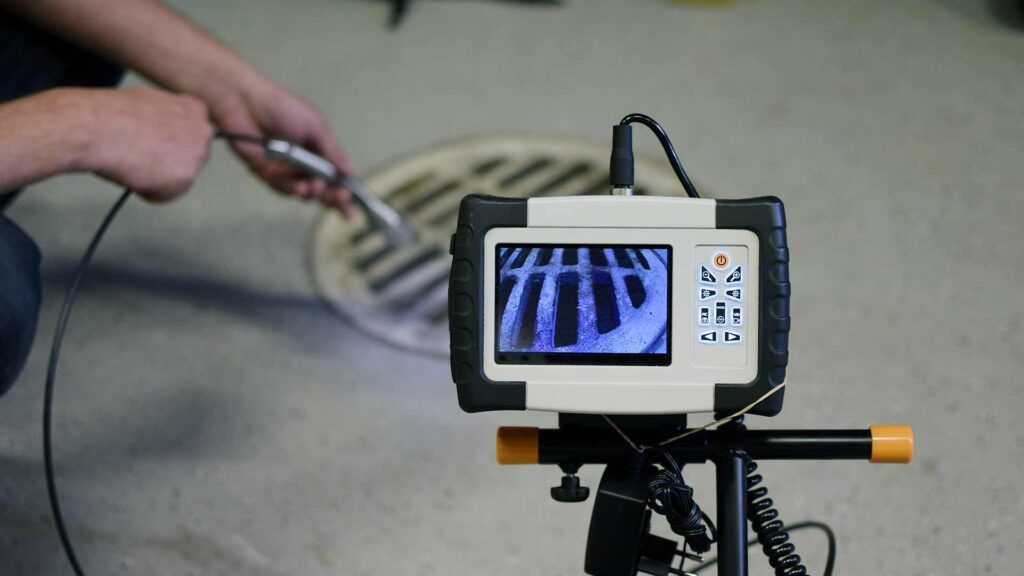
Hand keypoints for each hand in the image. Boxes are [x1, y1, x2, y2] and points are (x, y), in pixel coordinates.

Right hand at [70, 87, 213, 201]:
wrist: (97, 127)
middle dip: (169, 162)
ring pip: (178, 178)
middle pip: (190, 158)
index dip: (169, 141)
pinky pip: (165, 195)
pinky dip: (148, 192)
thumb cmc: (112, 114)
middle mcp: (204, 131)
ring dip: (158, 178)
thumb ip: (166, 120)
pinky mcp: (186, 178)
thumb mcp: (148, 104)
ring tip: (133, 162)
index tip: (153, 142)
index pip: (192, 135)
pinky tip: (133, 175)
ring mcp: (198, 155)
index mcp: (195, 108)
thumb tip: (163, 134)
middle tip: (141, 156)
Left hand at [205, 77, 353, 215]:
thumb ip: (333, 152)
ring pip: (303, 192)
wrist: (244, 102)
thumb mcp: (316, 127)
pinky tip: (299, 188)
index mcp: (317, 147)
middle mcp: (302, 160)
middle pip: (322, 187)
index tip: (350, 205)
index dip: (344, 190)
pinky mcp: (266, 172)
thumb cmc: (281, 106)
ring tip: (315, 187)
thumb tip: (352, 172)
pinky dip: (292, 190)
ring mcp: (284, 167)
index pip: (335, 173)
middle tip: (337, 198)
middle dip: (331, 196)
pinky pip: (282, 188)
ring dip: (313, 193)